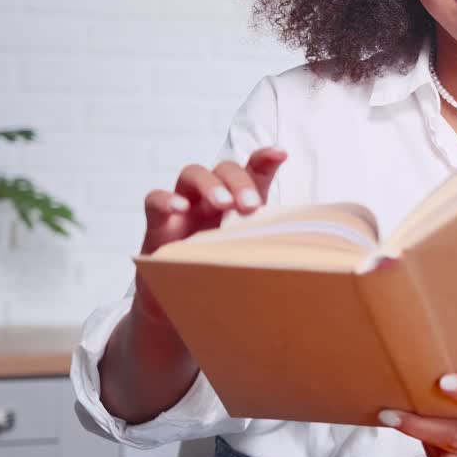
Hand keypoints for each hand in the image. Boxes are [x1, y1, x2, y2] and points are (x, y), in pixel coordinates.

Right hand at [134, 147, 287, 321]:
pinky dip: (166, 199)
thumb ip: (268, 242)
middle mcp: (211, 197)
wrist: (181, 301)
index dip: (264, 159)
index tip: (281, 155)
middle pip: (224, 169)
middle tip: (250, 205)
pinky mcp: (158, 223)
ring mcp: (184, 207)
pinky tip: (180, 209)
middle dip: (239, 181)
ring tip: (223, 204)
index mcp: (237, 201)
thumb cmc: (219, 270)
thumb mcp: (248, 254)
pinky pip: (154, 200)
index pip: (252, 171)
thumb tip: (302, 249)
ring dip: (210, 185)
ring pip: (192, 174)